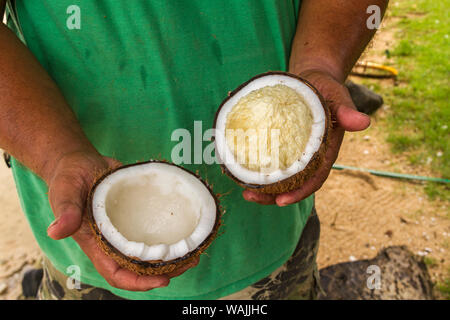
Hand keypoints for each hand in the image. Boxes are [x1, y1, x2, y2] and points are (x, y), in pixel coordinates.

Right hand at [45, 151, 198, 290]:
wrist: (79, 162)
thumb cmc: (68, 179)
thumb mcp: (64, 191)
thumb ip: (65, 211)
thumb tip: (57, 231)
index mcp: (97, 243)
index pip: (117, 273)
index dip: (139, 282)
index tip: (163, 278)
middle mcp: (114, 241)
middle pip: (140, 267)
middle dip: (165, 270)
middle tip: (190, 261)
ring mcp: (128, 228)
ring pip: (151, 251)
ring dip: (173, 255)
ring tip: (195, 250)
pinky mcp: (138, 214)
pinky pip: (155, 228)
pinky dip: (171, 232)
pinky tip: (189, 228)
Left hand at [243, 69, 370, 205]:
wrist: (311, 78)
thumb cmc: (326, 88)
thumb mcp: (337, 96)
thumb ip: (347, 111)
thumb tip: (364, 122)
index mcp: (325, 153)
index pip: (314, 179)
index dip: (299, 192)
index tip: (281, 201)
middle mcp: (309, 158)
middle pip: (292, 184)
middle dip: (272, 196)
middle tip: (250, 197)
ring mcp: (293, 153)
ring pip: (279, 178)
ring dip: (262, 187)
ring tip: (244, 192)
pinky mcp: (280, 144)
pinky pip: (269, 161)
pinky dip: (256, 169)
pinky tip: (240, 170)